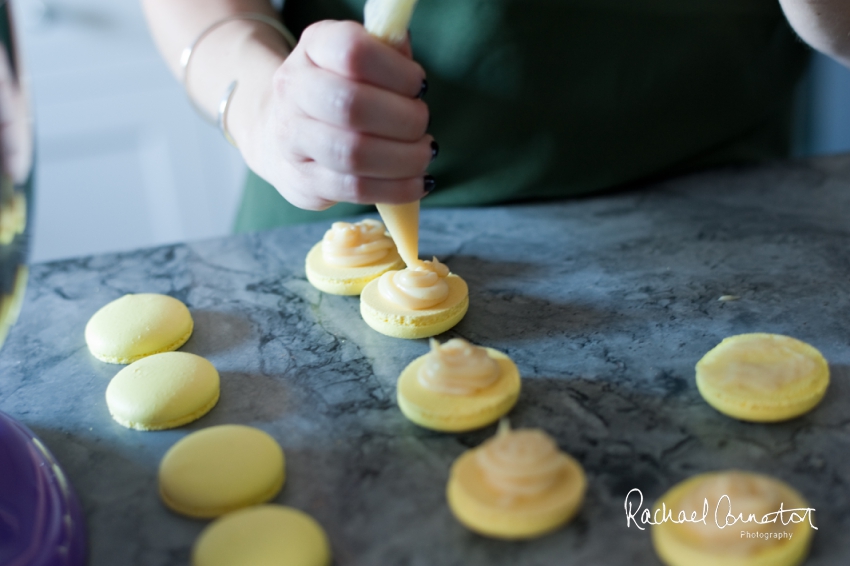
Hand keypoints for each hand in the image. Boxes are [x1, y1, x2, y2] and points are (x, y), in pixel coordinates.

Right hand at [239, 20, 432, 210]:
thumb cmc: (338, 91)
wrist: (282, 133)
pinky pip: (356, 189)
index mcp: (314, 47)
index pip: (353, 52)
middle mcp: (293, 89)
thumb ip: (391, 54)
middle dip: (405, 120)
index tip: (419, 87)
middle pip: (353, 106)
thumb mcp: (359, 60)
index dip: (398, 72)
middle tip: (422, 125)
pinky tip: (417, 183)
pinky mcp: (303, 182)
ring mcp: (292, 139)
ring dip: (404, 159)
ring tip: (424, 155)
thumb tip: (414, 71)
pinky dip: (397, 189)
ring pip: (353, 154)